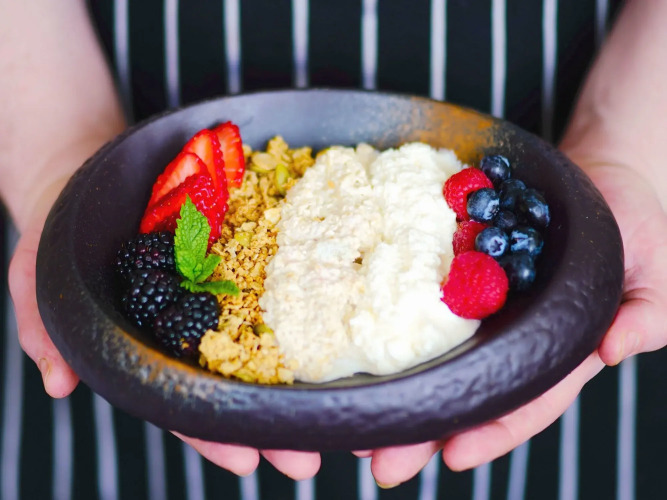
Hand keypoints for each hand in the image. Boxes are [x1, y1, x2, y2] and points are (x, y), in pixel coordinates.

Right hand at [8, 178, 320, 479]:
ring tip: (333, 407)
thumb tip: (59, 383)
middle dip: (269, 423)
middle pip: (234, 383)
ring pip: (262, 340)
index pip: (179, 400)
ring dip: (296, 376)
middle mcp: (191, 326)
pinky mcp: (237, 252)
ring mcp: (218, 290)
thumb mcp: (36, 275)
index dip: (210, 433)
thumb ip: (44, 328)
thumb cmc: (60, 235)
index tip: (246, 461)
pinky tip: (331, 324)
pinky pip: (272, 277)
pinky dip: (300, 301)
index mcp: (149, 345)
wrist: (89, 177)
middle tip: (308, 458)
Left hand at [363, 151, 666, 485]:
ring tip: (354, 420)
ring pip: (437, 356)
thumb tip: (614, 347)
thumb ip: (645, 316)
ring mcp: (483, 308)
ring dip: (397, 388)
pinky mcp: (461, 272)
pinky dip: (393, 324)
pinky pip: (424, 301)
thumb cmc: (637, 231)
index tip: (453, 456)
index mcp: (559, 351)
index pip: (527, 401)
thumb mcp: (654, 276)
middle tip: (379, 462)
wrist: (600, 181)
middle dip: (425, 430)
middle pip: (466, 391)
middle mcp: (512, 337)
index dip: (493, 431)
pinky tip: (358, 345)